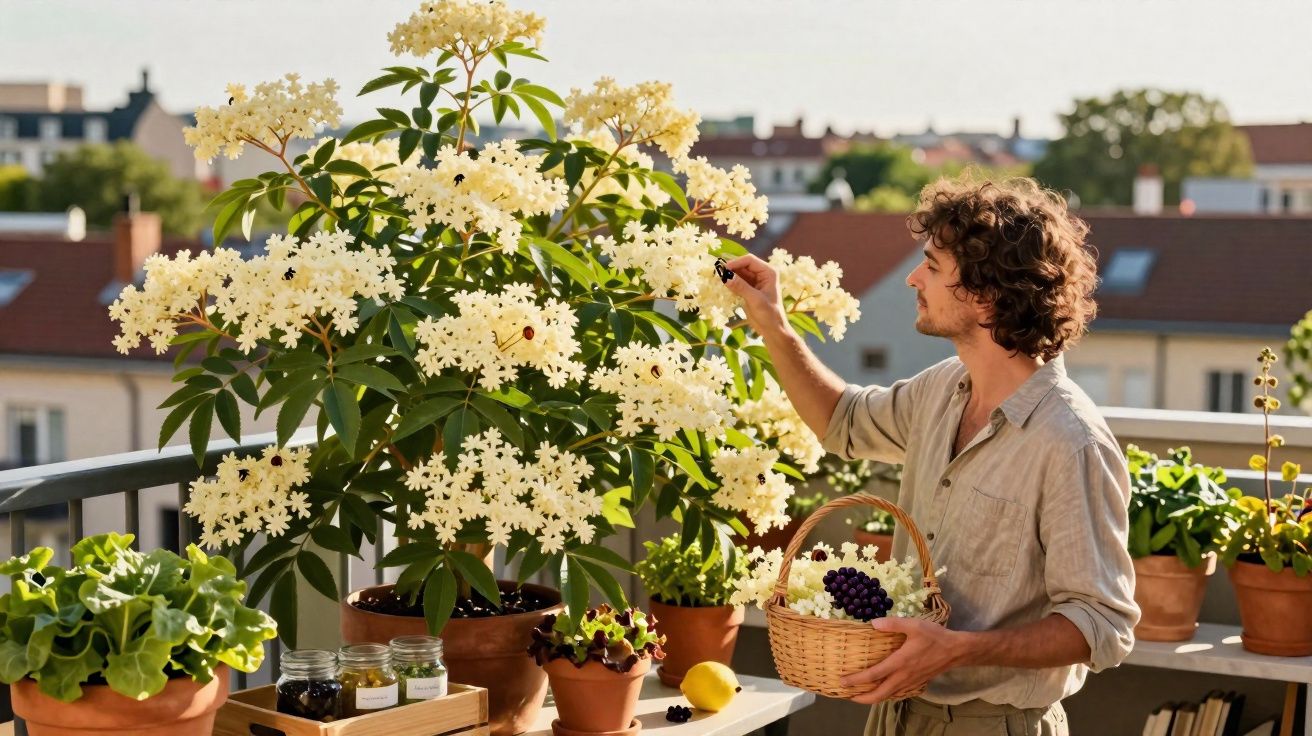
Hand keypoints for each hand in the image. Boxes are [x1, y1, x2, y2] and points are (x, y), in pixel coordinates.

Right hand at [721, 254, 787, 336]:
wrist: (772, 330)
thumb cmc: (769, 315)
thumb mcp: (755, 300)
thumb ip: (740, 287)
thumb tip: (725, 275)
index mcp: (768, 272)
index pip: (749, 260)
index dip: (736, 262)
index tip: (723, 269)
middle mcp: (762, 274)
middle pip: (742, 265)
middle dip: (730, 268)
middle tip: (716, 273)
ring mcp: (754, 281)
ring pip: (738, 273)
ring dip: (728, 275)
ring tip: (716, 278)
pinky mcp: (748, 289)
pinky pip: (737, 282)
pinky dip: (729, 283)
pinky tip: (721, 285)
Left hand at [841, 617, 968, 704]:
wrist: (956, 651)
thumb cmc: (934, 637)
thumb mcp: (913, 625)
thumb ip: (892, 624)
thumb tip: (873, 623)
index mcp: (900, 663)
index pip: (874, 675)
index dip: (856, 679)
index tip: (843, 681)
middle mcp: (903, 676)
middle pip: (880, 694)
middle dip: (862, 698)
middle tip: (848, 695)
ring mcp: (911, 682)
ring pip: (889, 696)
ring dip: (874, 698)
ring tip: (861, 694)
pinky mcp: (917, 682)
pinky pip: (898, 693)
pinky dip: (886, 694)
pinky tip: (882, 689)